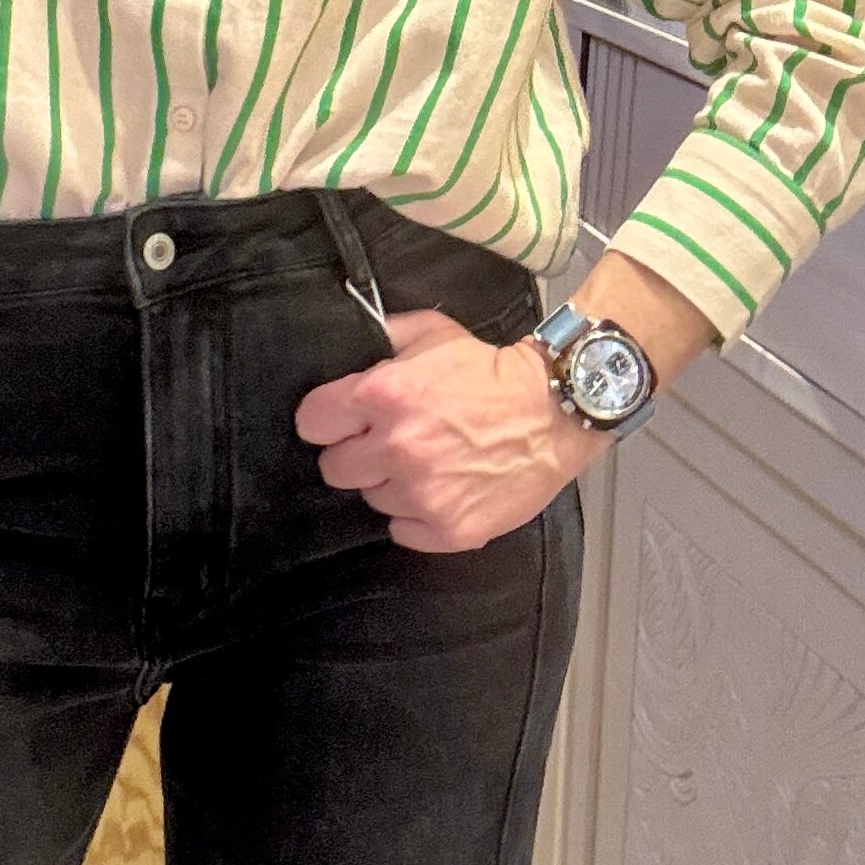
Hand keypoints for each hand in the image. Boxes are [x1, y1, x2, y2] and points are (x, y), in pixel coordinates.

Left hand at [295, 310, 603, 552]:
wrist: (553, 411)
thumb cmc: (491, 373)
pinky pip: (403, 531)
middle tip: (388, 443)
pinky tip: (441, 490)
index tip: (343, 421)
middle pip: (334, 468)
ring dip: (391, 484)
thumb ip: (382, 338)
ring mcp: (423, 494)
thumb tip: (350, 341)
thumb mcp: (433, 333)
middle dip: (355, 453)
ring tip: (426, 463)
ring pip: (372, 500)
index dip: (328, 419)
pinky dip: (417, 516)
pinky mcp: (449, 529)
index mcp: (384, 395)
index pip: (312, 422)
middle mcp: (397, 448)